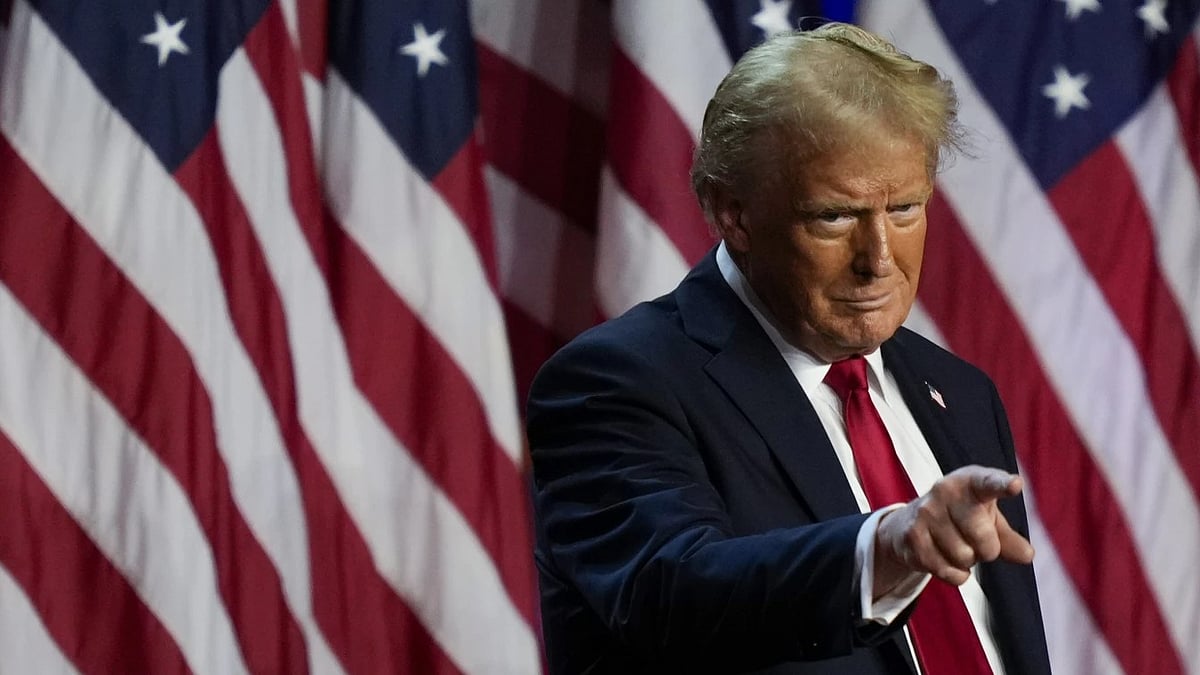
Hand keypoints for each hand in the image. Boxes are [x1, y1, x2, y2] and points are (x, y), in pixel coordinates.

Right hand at [873, 465, 1033, 597]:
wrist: (910, 523)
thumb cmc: (961, 517)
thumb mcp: (988, 520)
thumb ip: (1010, 537)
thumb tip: (1027, 555)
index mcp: (970, 482)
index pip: (988, 482)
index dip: (1002, 484)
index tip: (1016, 485)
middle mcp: (945, 491)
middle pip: (983, 537)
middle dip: (987, 549)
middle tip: (976, 541)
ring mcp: (926, 512)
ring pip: (965, 557)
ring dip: (967, 561)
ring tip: (956, 545)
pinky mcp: (913, 536)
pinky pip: (949, 571)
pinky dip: (955, 574)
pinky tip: (945, 559)